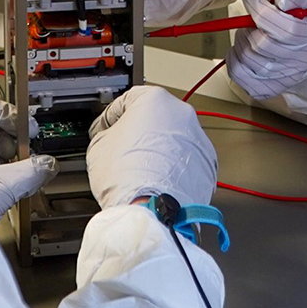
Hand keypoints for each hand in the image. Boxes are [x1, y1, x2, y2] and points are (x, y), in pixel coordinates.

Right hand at [87, 86, 216, 207]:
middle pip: (156, 117)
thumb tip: (111, 137)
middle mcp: (182, 114)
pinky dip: (174, 167)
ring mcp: (198, 138)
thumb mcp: (98, 145)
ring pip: (174, 138)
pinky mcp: (207, 163)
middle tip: (124, 149)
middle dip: (139, 131)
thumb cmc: (128, 176)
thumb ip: (107, 132)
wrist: (152, 208)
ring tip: (141, 169)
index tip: (106, 129)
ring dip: (159, 149)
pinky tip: (158, 179)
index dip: (111, 117)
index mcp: (154, 99)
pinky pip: (186, 160)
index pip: (127, 100)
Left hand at [226, 0, 306, 99]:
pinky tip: (242, 49)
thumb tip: (281, 0)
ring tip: (249, 34)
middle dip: (249, 28)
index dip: (262, 12)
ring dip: (241, 41)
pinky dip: (233, 58)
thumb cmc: (296, 19)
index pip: (286, 30)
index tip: (253, 0)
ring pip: (247, 59)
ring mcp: (282, 78)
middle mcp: (299, 62)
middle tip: (251, 21)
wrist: (299, 43)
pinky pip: (238, 73)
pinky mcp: (266, 88)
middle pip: (262, 46)